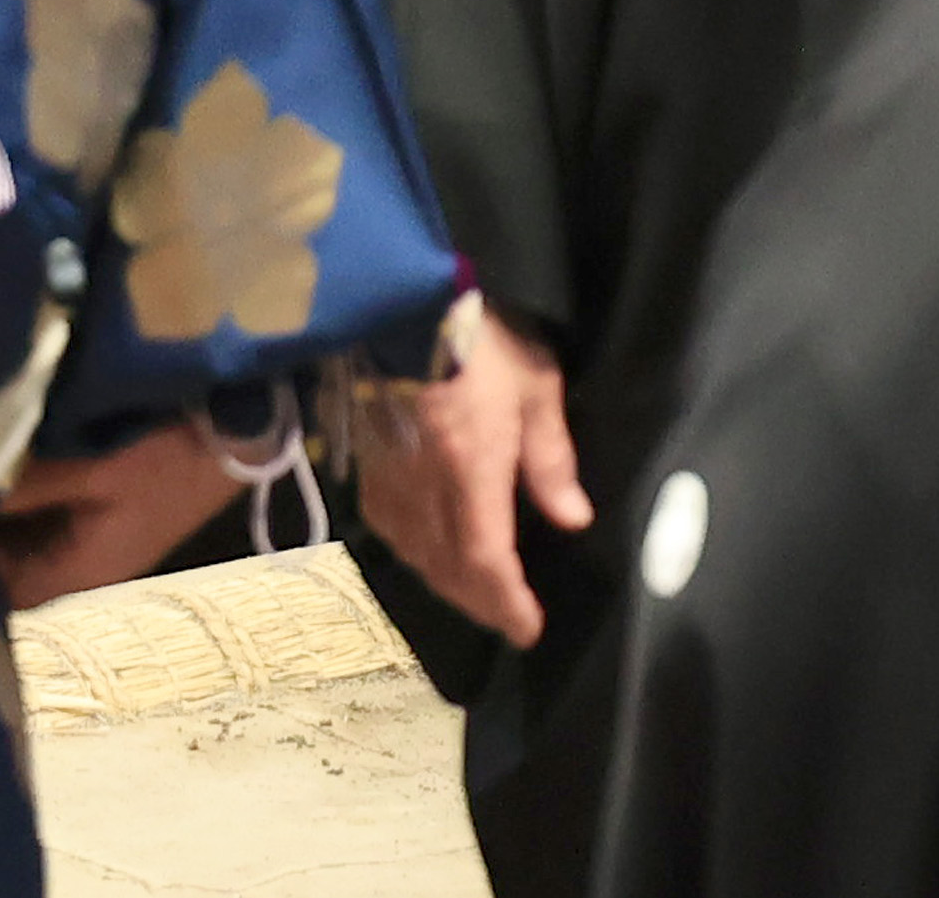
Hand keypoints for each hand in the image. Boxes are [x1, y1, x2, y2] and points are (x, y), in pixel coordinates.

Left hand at [0, 420, 242, 608]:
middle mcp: (82, 570)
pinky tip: (14, 458)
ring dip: (4, 510)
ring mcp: (98, 542)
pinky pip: (52, 517)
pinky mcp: (110, 514)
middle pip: (9, 567)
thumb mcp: (96, 468)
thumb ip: (25, 485)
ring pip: (29, 539)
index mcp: (76, 576)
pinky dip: (30, 496)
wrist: (248, 430)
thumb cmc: (174, 456)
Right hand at [357, 309, 587, 648]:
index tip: (529, 630)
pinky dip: (416, 554)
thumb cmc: (482, 339)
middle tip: (510, 618)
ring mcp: (388, 482)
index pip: (487, 561)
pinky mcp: (365, 469)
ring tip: (479, 592)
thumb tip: (573, 518)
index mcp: (470, 472)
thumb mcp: (536, 387)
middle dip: (483, 602)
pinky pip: (391, 531)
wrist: (402, 307)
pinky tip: (431, 551)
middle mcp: (423, 491)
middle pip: (450, 570)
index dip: (507, 603)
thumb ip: (551, 458)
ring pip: (417, 556)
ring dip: (450, 584)